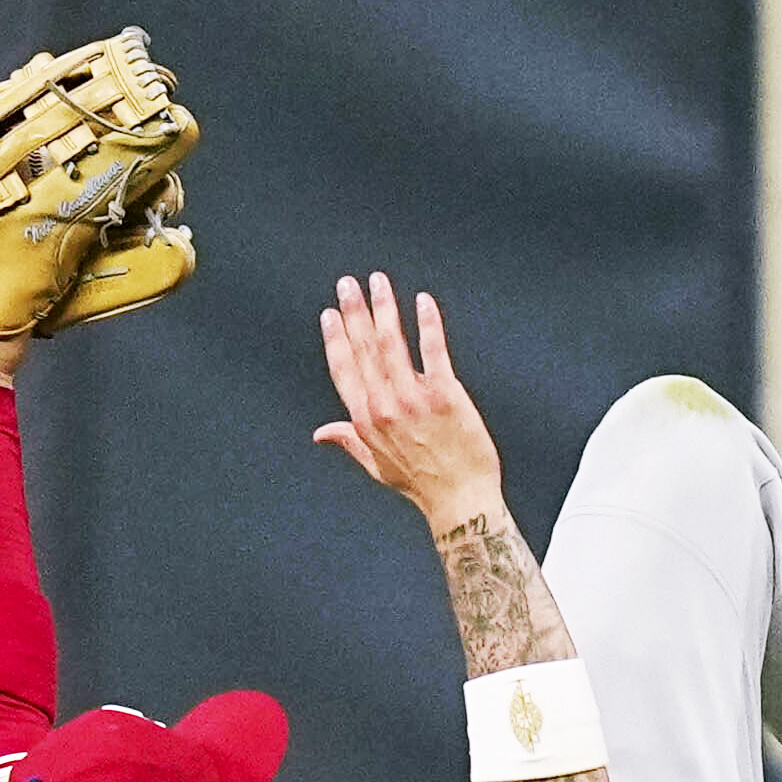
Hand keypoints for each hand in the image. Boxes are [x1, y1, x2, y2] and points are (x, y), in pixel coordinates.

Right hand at [313, 273, 502, 529]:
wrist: (460, 500)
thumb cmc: (420, 484)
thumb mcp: (376, 466)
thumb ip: (349, 440)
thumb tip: (321, 433)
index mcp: (365, 420)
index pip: (344, 369)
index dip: (336, 339)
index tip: (331, 314)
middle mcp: (385, 406)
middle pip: (364, 349)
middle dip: (355, 312)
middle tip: (349, 283)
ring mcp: (414, 399)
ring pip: (392, 343)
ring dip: (384, 308)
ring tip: (378, 281)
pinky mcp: (446, 395)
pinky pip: (434, 351)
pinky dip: (427, 323)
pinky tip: (423, 301)